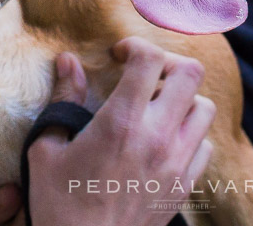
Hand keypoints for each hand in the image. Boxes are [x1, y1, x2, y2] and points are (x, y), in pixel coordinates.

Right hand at [26, 37, 215, 225]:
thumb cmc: (59, 206)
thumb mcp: (47, 150)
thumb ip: (63, 101)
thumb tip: (68, 62)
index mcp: (120, 123)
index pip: (150, 59)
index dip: (136, 46)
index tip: (119, 56)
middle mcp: (157, 138)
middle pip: (190, 74)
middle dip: (167, 65)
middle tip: (144, 75)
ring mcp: (176, 163)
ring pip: (204, 108)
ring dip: (183, 99)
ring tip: (157, 108)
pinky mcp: (185, 186)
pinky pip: (205, 145)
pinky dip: (190, 135)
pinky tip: (165, 141)